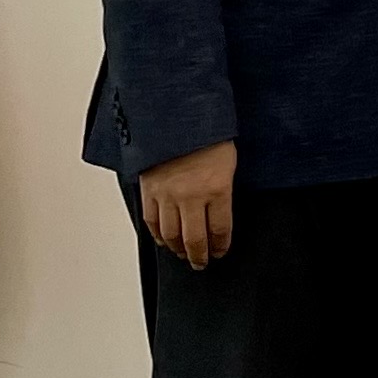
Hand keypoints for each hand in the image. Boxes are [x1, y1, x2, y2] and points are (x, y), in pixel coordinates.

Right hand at [138, 140, 236, 266]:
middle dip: (199, 256)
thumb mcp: (229, 160)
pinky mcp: (149, 191)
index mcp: (217, 189)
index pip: (220, 230)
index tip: (221, 251)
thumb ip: (224, 188)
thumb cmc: (207, 132)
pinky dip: (157, 235)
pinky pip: (152, 221)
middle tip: (201, 263)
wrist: (176, 114)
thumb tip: (221, 208)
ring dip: (178, 249)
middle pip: (195, 240)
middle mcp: (191, 197)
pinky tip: (163, 239)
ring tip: (183, 255)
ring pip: (171, 235)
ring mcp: (167, 196)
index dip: (221, 245)